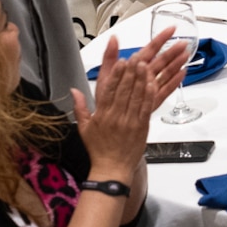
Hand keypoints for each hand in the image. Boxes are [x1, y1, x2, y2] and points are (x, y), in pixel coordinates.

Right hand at [72, 30, 187, 175]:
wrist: (112, 169)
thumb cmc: (99, 149)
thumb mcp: (84, 128)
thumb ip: (80, 107)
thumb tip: (73, 90)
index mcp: (102, 115)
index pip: (108, 90)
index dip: (115, 75)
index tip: (120, 62)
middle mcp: (115, 116)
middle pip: (124, 90)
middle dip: (130, 72)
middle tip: (135, 57)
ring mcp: (129, 121)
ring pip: (136, 96)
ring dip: (141, 79)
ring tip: (145, 64)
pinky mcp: (141, 127)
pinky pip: (146, 107)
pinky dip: (149, 94)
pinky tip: (153, 82)